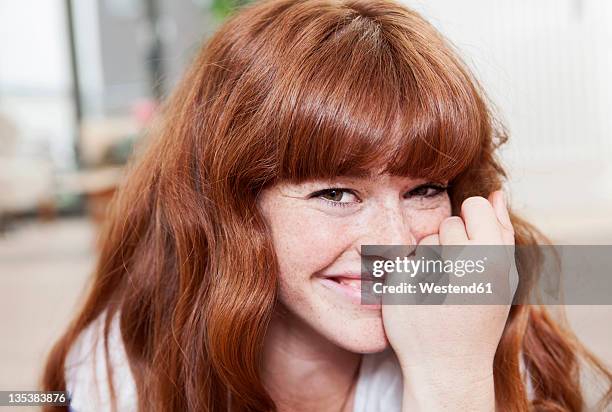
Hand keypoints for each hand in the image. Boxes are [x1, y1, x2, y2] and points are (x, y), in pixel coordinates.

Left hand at [381, 190, 514, 410]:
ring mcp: (428, 272)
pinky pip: (403, 259)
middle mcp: (461, 264)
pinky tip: (419, 297)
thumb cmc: (478, 317)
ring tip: (439, 289)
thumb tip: (496, 193)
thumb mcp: (502, 279)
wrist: (447, 365)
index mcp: (493, 260)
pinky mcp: (398, 282)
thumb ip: (501, 233)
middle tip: (455, 277)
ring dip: (429, 258)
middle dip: (450, 243)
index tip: (470, 246)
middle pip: (447, 223)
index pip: (474, 206)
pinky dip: (409, 275)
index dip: (472, 223)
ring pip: (424, 241)